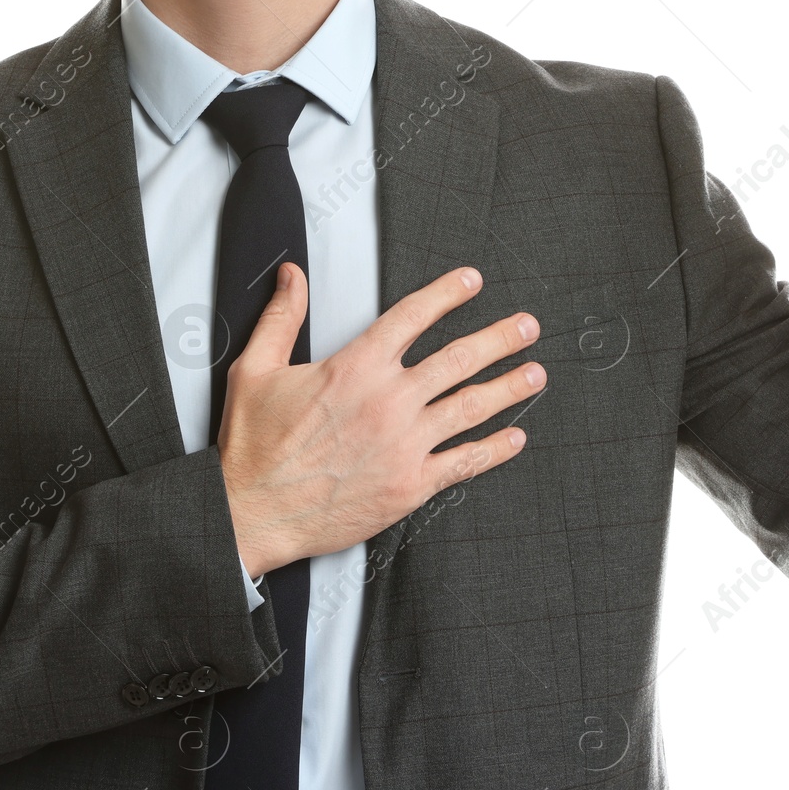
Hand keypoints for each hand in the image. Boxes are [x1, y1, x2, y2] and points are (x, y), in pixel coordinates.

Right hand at [216, 262, 542, 576]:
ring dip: (509, 387)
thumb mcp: (256, 368)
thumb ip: (282, 317)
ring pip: (471, 406)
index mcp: (355, 367)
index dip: (448, 294)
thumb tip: (292, 276)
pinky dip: (495, 448)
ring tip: (535, 373)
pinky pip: (464, 461)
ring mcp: (404, 444)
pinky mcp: (410, 484)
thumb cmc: (254, 447)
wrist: (253, 513)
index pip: (413, 317)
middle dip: (500, 338)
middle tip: (526, 327)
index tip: (472, 282)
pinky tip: (514, 437)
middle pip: (458, 358)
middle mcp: (388, 400)